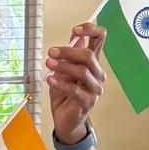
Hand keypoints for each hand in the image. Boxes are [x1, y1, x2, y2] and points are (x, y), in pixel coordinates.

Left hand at [46, 24, 106, 145]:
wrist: (65, 120)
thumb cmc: (64, 95)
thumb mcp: (63, 71)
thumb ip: (69, 56)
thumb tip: (75, 38)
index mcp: (93, 63)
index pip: (100, 39)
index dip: (90, 30)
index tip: (75, 29)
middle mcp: (97, 74)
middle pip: (88, 55)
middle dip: (68, 52)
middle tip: (51, 52)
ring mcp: (94, 89)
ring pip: (82, 72)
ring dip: (63, 66)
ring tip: (48, 64)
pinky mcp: (87, 102)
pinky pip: (75, 90)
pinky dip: (61, 83)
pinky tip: (50, 80)